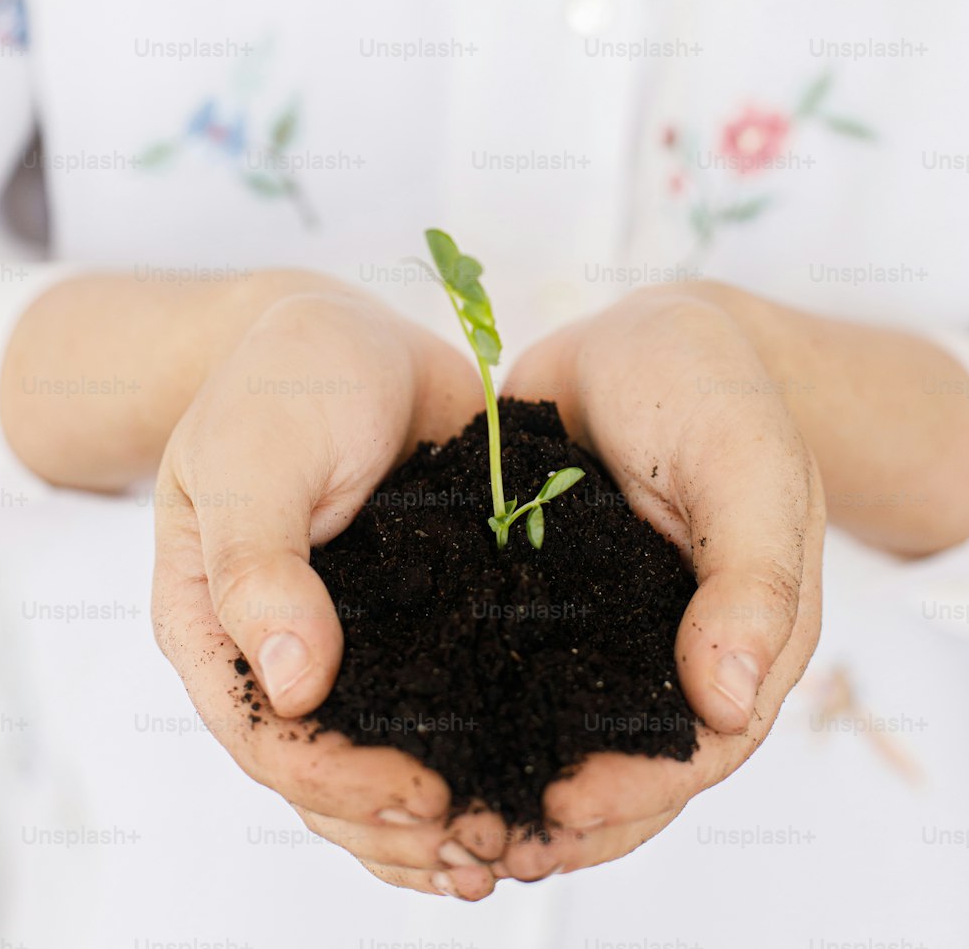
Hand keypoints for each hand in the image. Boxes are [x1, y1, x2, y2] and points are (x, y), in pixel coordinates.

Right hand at [151, 284, 507, 898]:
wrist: (347, 334)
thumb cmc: (281, 380)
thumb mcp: (255, 455)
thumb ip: (261, 561)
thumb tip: (297, 683)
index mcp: (215, 623)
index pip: (265, 735)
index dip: (338, 783)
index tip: (421, 798)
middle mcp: (280, 652)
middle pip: (324, 777)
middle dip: (398, 826)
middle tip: (486, 850)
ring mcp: (350, 643)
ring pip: (379, 763)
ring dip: (436, 821)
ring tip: (510, 854)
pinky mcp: (416, 620)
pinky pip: (437, 708)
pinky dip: (474, 754)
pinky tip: (523, 789)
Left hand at [492, 282, 824, 880]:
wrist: (647, 331)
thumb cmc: (716, 386)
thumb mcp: (747, 462)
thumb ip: (751, 574)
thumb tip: (729, 702)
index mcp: (746, 634)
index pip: (702, 746)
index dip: (637, 790)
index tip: (560, 810)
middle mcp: (674, 647)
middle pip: (631, 764)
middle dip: (566, 813)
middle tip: (484, 840)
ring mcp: (606, 625)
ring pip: (566, 729)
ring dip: (513, 776)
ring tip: (442, 815)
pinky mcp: (544, 592)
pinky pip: (514, 665)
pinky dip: (478, 704)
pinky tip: (420, 727)